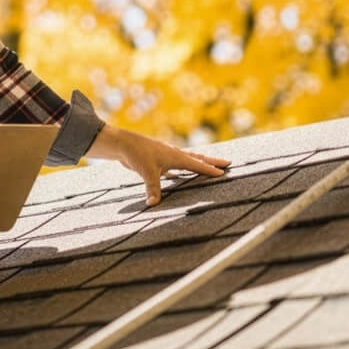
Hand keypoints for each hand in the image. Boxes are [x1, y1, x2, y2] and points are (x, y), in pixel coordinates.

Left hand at [88, 125, 229, 205]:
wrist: (121, 144)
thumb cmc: (136, 154)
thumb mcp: (147, 172)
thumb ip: (153, 189)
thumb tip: (154, 205)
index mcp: (175, 156)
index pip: (197, 165)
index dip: (210, 170)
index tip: (225, 173)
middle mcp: (173, 154)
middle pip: (197, 158)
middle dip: (212, 162)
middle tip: (227, 163)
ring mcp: (165, 156)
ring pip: (187, 160)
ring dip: (198, 163)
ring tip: (209, 166)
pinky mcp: (157, 159)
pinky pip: (173, 165)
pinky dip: (180, 169)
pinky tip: (179, 176)